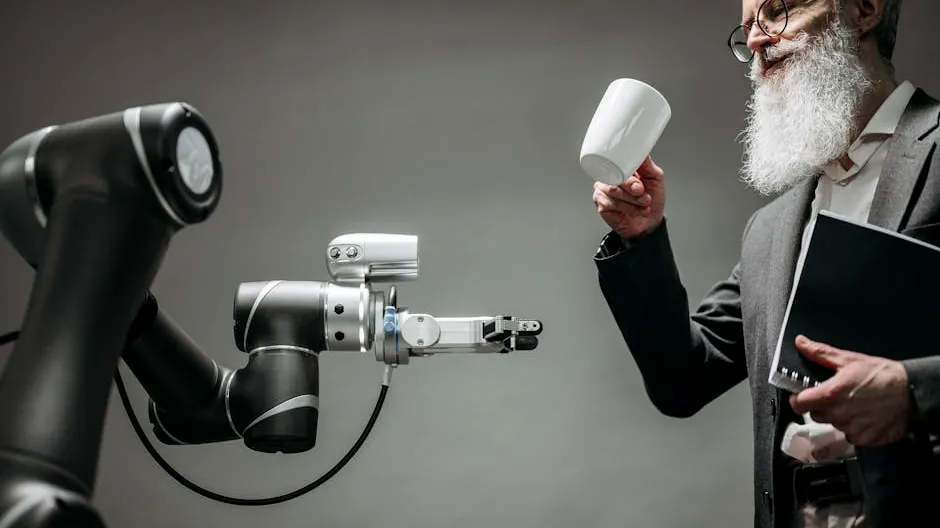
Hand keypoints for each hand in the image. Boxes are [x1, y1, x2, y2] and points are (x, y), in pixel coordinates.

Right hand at [592, 156, 665, 239]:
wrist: (649, 223)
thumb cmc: (652, 200)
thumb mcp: (656, 178)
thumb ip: (647, 165)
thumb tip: (642, 151)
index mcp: (622, 168)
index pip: (619, 162)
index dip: (630, 173)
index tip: (641, 185)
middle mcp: (611, 177)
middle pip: (616, 178)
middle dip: (633, 190)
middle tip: (645, 197)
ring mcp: (603, 190)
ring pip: (613, 191)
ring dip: (632, 201)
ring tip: (643, 205)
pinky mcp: (601, 204)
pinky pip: (609, 203)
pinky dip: (626, 208)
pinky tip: (634, 211)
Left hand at [789, 335, 913, 446]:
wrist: (912, 392)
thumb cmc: (883, 375)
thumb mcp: (849, 359)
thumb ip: (820, 353)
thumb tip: (802, 344)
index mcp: (830, 394)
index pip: (798, 404)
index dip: (798, 399)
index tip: (802, 395)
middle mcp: (839, 415)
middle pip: (815, 414)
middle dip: (821, 406)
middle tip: (836, 396)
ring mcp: (852, 429)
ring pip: (833, 425)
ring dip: (839, 417)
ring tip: (855, 404)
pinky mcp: (865, 440)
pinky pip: (850, 436)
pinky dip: (855, 428)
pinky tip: (864, 415)